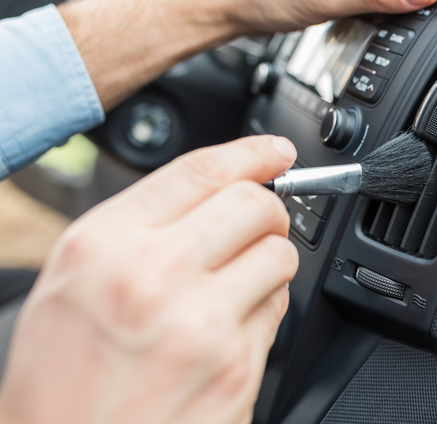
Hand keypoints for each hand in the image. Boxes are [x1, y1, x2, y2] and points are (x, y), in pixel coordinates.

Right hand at [0, 136, 298, 423]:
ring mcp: (202, 325)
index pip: (201, 171)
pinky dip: (265, 307)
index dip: (251, 153)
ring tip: (234, 283)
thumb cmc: (60, 381)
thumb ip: (140, 227)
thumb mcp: (72, 282)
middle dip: (267, 208)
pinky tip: (229, 326)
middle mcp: (155, 277)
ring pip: (280, 254)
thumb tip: (212, 192)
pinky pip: (279, 310)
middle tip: (258, 222)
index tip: (275, 152)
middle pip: (255, 205)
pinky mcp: (237, 368)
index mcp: (104, 246)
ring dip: (268, 259)